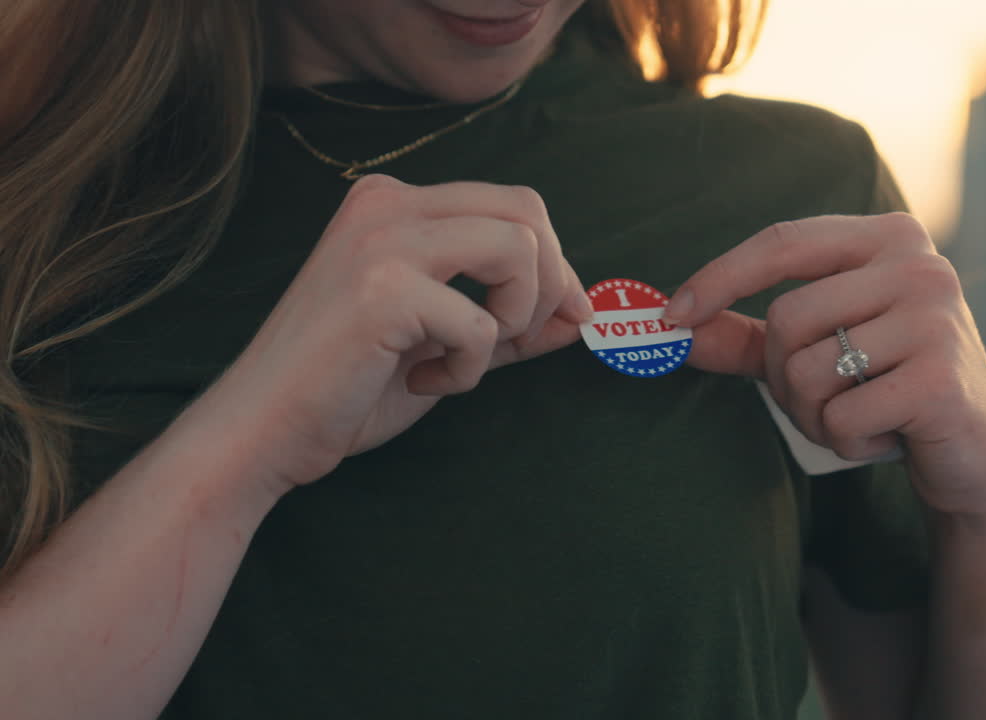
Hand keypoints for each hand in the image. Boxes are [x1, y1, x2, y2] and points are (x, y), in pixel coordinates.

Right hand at [207, 175, 591, 489]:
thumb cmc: (350, 388)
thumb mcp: (446, 343)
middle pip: (527, 210)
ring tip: (465, 358)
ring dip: (514, 317)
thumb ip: (511, 322)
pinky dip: (469, 367)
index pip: (513, 205)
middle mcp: (388, 203)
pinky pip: (482, 323)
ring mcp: (382, 239)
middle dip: (552, 282)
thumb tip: (584, 315)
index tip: (564, 318)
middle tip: (520, 339)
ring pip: (518, 247)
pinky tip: (421, 382)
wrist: (264, 430)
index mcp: (396, 204)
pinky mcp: (383, 287)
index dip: (556, 265)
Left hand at [666, 213, 985, 519]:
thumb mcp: (812, 352)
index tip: (671, 315)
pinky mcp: (942, 379)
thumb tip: (668, 329)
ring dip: (814, 414)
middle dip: (785, 376)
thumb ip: (745, 337)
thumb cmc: (885, 387)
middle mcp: (920, 265)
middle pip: (789, 317)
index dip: (720, 277)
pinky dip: (847, 440)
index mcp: (887, 238)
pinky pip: (842, 415)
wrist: (976, 452)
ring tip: (860, 415)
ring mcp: (937, 318)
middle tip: (825, 400)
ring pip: (809, 370)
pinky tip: (888, 436)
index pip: (783, 241)